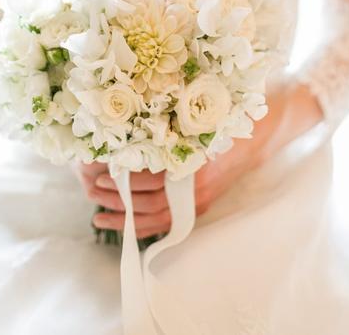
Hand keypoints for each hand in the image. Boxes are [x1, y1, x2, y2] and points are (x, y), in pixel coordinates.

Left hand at [77, 139, 264, 238]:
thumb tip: (129, 126)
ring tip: (98, 213)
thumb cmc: (224, 124)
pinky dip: (142, 227)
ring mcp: (198, 202)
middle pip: (149, 203)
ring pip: (155, 218)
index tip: (101, 174)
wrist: (256, 140)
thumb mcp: (199, 122)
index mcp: (194, 166)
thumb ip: (171, 128)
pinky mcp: (197, 209)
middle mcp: (196, 189)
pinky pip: (166, 225)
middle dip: (117, 200)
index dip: (125, 180)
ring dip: (125, 217)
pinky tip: (123, 225)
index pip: (152, 179)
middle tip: (92, 191)